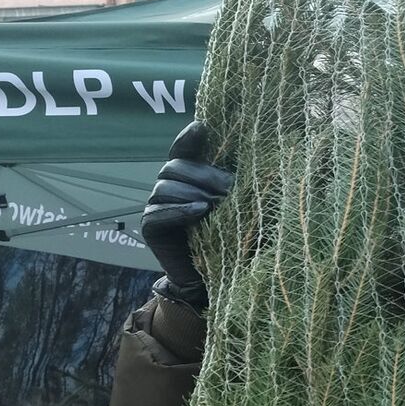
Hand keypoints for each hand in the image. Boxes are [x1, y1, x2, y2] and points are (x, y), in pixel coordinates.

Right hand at [140, 121, 233, 308]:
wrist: (218, 277)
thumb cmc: (235, 237)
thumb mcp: (239, 206)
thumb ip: (234, 182)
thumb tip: (253, 158)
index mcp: (188, 177)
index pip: (182, 150)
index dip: (188, 138)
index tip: (203, 128)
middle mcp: (169, 187)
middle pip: (175, 167)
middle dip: (203, 174)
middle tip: (229, 188)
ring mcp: (157, 206)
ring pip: (166, 187)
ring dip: (194, 193)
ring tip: (217, 204)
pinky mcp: (151, 227)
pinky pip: (158, 213)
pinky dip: (180, 210)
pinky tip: (201, 211)